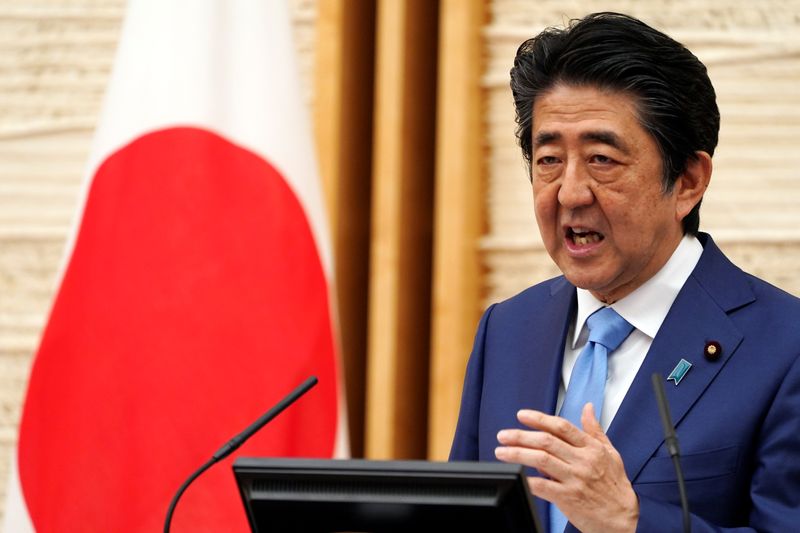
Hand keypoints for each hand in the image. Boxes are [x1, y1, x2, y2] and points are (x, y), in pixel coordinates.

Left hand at [495, 404, 637, 532]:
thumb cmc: (616, 487)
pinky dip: (527, 479)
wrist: (626, 519)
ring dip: (517, 454)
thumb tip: (588, 408)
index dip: (539, 419)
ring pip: (541, 460)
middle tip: (503, 435)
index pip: (561, 427)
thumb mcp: (611, 453)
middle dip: (521, 436)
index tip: (522, 415)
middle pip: (546, 441)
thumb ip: (595, 430)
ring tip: (501, 451)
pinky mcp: (569, 498)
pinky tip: (516, 475)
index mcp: (591, 448)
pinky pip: (543, 486)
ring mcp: (575, 479)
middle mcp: (582, 461)